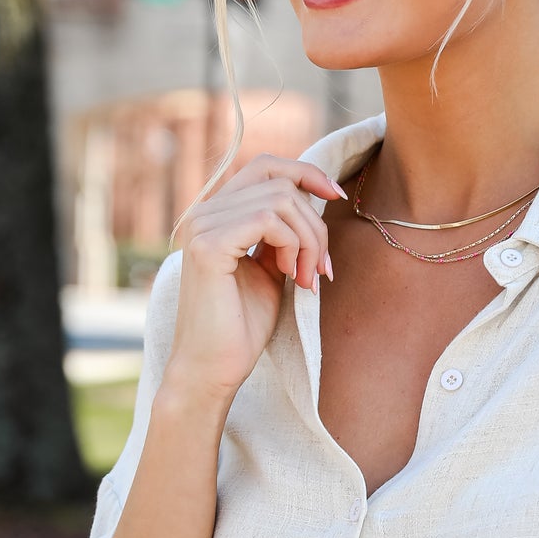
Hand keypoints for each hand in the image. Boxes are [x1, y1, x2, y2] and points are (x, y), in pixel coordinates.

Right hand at [160, 153, 346, 407]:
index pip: (265, 167)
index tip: (336, 197)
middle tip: (322, 270)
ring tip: (307, 279)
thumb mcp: (271, 269)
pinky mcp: (208, 245)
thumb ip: (284, 234)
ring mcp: (202, 226)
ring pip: (281, 199)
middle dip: (314, 223)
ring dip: (309, 239)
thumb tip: (314, 200)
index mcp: (216, 214)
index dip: (306, 173)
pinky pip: (269, 220)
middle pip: (279, 181)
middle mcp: (203, 212)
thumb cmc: (241, 327)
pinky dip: (294, 246)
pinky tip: (292, 277)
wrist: (212, 370)